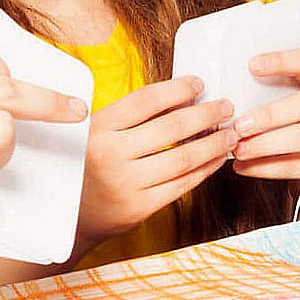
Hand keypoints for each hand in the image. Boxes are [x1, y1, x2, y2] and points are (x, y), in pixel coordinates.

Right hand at [75, 76, 235, 255]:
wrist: (70, 216)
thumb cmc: (88, 166)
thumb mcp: (96, 132)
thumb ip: (130, 116)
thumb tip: (182, 98)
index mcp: (99, 127)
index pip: (147, 99)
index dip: (178, 88)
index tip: (199, 84)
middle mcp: (110, 154)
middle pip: (171, 127)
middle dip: (206, 114)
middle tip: (226, 107)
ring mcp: (126, 183)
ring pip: (183, 157)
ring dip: (213, 144)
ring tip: (230, 134)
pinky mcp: (139, 207)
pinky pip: (182, 184)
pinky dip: (205, 169)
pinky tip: (217, 159)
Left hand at [231, 46, 299, 197]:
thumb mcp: (294, 96)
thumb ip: (272, 90)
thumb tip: (231, 96)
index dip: (281, 62)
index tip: (252, 66)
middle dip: (270, 115)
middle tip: (240, 125)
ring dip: (266, 144)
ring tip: (239, 148)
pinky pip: (299, 166)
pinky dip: (268, 167)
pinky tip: (246, 165)